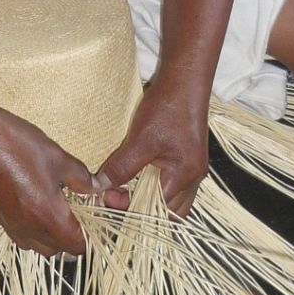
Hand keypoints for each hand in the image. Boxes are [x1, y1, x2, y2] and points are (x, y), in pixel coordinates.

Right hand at [0, 105, 97, 256]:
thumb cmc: (16, 145)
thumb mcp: (58, 158)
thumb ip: (81, 178)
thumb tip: (95, 188)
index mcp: (47, 217)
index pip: (77, 246)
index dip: (90, 236)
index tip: (95, 220)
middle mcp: (28, 228)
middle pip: (58, 250)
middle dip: (72, 237)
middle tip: (78, 212)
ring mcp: (10, 225)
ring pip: (38, 247)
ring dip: (52, 237)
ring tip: (57, 210)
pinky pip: (21, 236)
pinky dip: (33, 231)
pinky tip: (36, 206)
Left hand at [95, 78, 209, 219]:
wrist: (184, 81)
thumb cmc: (167, 107)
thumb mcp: (140, 139)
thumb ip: (121, 167)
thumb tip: (100, 187)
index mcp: (185, 176)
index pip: (156, 210)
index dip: (130, 208)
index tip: (107, 196)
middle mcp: (193, 178)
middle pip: (169, 213)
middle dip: (140, 210)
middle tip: (114, 196)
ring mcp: (193, 170)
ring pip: (172, 201)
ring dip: (149, 200)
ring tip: (124, 189)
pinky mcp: (188, 160)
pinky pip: (173, 186)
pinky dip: (156, 188)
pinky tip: (138, 179)